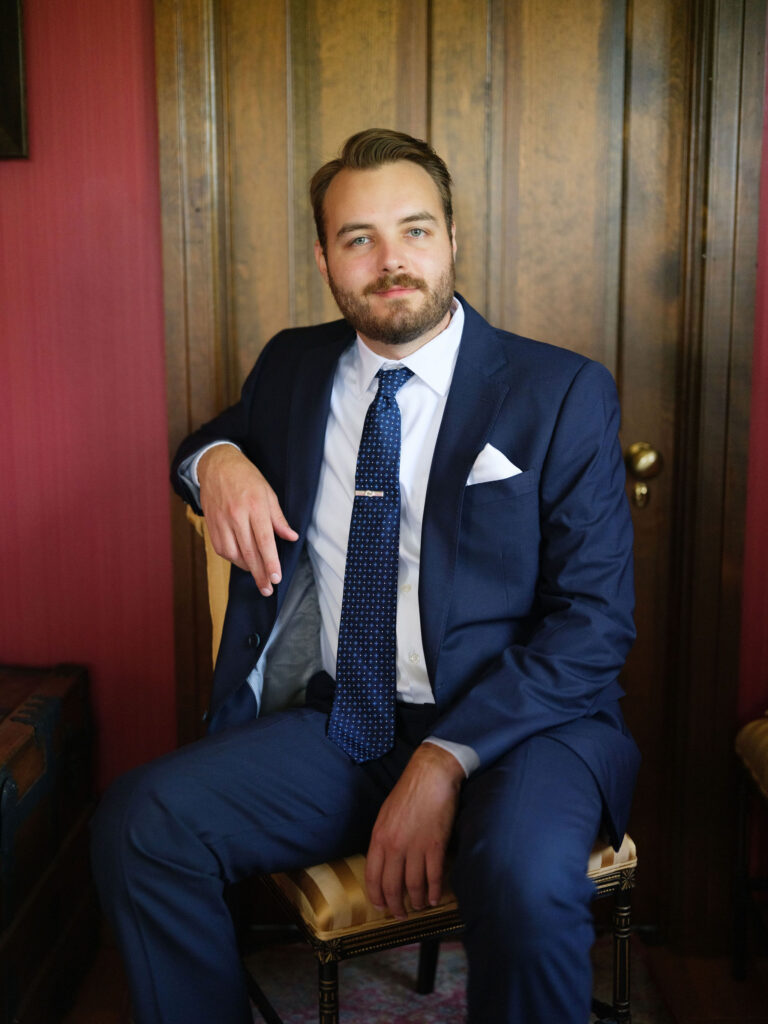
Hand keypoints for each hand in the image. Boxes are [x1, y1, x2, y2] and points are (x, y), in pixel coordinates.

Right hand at [197, 445, 298, 594]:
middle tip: (267, 589)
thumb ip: (278, 518)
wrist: (216, 465)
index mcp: (255, 506)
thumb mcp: (268, 493)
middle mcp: (236, 515)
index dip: (271, 562)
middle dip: (260, 574)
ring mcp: (221, 521)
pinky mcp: (211, 524)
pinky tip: (242, 562)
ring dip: (246, 568)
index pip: (264, 541)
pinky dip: (232, 559)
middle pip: (249, 552)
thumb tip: (291, 537)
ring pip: (234, 554)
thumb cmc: (246, 478)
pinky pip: (221, 549)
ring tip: (257, 576)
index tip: (276, 578)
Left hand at [365, 743, 463, 919]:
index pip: (372, 877)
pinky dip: (435, 891)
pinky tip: (436, 898)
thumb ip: (383, 840)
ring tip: (420, 907)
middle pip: (392, 887)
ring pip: (414, 886)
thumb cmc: (408, 792)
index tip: (382, 906)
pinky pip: (434, 877)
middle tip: (401, 915)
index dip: (377, 896)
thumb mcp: (385, 815)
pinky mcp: (435, 846)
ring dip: (417, 901)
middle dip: (396, 906)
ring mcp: (415, 847)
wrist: (431, 775)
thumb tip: (384, 861)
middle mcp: (395, 846)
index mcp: (379, 838)